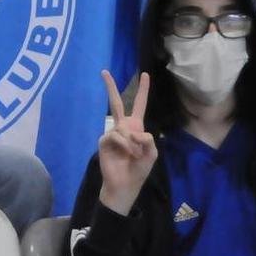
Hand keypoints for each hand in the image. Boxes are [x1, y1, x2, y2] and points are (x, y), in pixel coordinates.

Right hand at [96, 71, 156, 215]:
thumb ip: (148, 138)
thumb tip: (133, 131)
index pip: (140, 104)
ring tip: (133, 155)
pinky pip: (116, 135)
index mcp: (136, 127)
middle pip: (117, 103)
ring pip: (123, 126)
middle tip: (104, 71)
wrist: (125, 184)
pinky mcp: (104, 140)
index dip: (143, 90)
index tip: (144, 74)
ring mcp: (112, 132)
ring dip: (132, 142)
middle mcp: (123, 126)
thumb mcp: (151, 153)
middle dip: (110, 87)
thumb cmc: (139, 169)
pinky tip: (126, 154)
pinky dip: (124, 145)